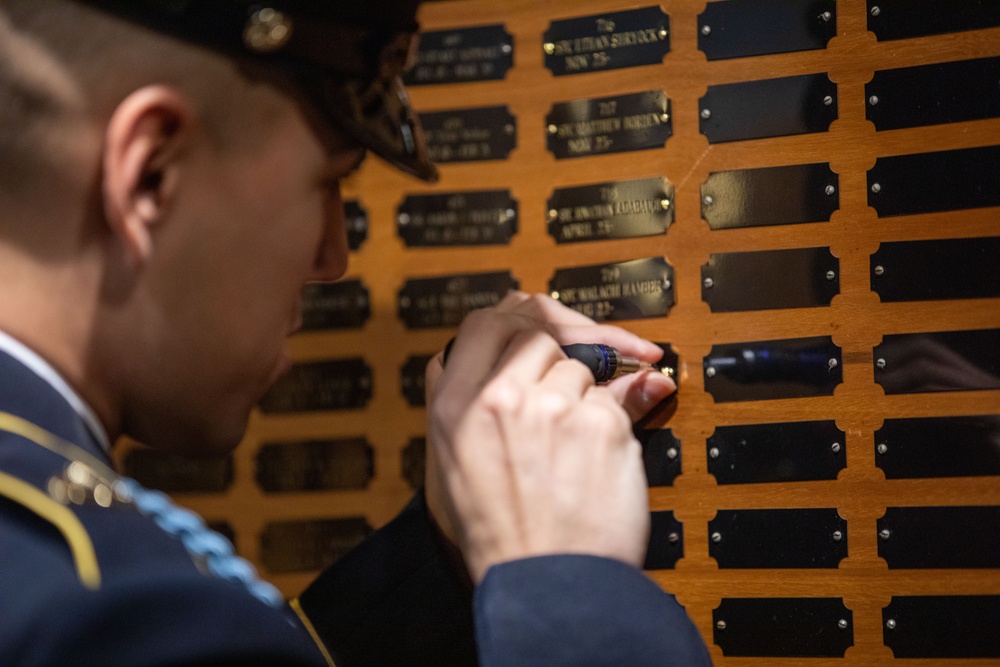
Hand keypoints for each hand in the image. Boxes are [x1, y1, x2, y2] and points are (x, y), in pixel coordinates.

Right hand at [424, 293, 676, 582]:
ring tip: (574, 449)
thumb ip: (454, 402)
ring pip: (582, 366)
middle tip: (572, 386)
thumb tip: (453, 357)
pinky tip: (599, 460)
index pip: (485, 321)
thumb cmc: (499, 533)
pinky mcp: (600, 423)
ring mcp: (551, 407)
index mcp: (454, 405)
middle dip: (560, 357)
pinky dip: (617, 421)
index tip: (540, 331)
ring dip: (587, 394)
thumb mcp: (447, 465)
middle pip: (539, 334)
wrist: (545, 586)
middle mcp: (498, 397)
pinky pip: (618, 398)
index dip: (517, 319)